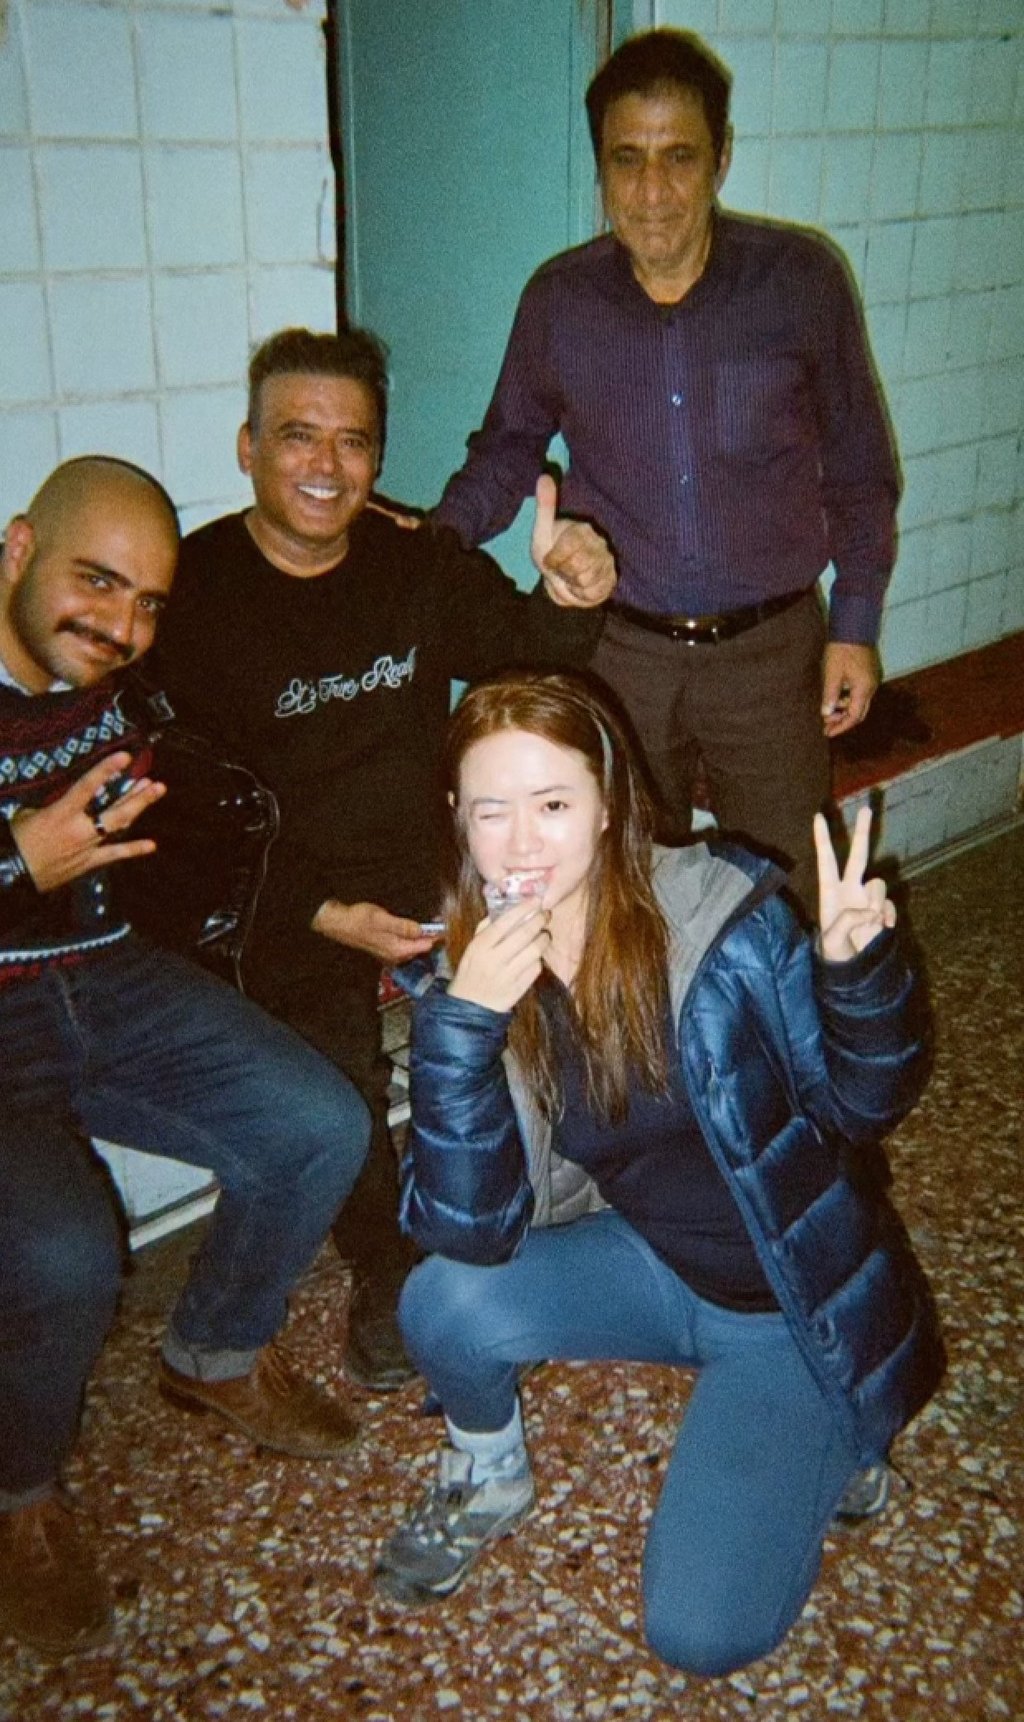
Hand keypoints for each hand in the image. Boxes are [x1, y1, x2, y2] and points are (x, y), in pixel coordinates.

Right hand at [10, 751, 164, 893]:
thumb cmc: (17, 842)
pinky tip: (151, 845)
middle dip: (138, 796)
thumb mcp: (28, 814)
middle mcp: (79, 830)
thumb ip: (51, 804)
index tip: (124, 757)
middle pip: (116, 810)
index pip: (87, 787)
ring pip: (119, 826)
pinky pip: (114, 855)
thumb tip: (65, 796)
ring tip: (156, 792)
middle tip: (157, 784)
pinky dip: (133, 850)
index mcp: (61, 814)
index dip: (106, 770)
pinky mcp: (88, 863)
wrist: (14, 873)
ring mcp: (87, 847)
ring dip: (138, 808)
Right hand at [312, 898, 437, 963]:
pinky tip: (415, 927)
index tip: (449, 927)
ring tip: (434, 925)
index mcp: (397, 949)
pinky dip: (412, 936)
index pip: (425, 945)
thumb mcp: (383, 920)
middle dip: (433, 936)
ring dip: (423, 936)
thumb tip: (422, 930)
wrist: (338, 923)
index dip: (438, 935)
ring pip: (413, 945)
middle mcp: (395, 954)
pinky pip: (405, 943)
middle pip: (421, 947)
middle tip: (444, 923)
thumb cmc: (358, 921)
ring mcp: (390, 951)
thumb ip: (404, 927)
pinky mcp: (385, 946)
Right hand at [448, 900, 550, 1012]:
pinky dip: (538, 958)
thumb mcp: (472, 947)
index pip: (504, 922)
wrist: (471, 1005)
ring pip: (534, 951)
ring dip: (543, 939)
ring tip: (543, 934)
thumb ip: (487, 928)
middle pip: (523, 935)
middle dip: (539, 920)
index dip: (523, 909)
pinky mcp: (518, 988)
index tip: (535, 900)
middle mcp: (494, 959)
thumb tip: (507, 909)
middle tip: (545, 914)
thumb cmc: (472, 970)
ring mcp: (507, 975)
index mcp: (480, 946)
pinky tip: (536, 954)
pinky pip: (536, 968)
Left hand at [531, 475, 616, 607]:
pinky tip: (578, 586)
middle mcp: (599, 543)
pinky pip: (594, 591)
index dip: (556, 557)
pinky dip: (581, 594)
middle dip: (563, 572)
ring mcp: (607, 562)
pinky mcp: (611, 579)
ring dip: (571, 583)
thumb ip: (545, 506)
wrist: (560, 581)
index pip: (572, 544)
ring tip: (569, 577)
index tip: (549, 561)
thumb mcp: (542, 532)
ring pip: (587, 579)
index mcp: (583, 529)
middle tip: (560, 570)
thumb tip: (543, 476)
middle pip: (580, 564)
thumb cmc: (552, 553)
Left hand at [814, 806, 895, 960]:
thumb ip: (848, 922)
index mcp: (830, 892)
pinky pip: (888, 904)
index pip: (826, 861)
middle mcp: (850, 888)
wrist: (853, 967)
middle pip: (858, 854)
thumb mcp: (833, 940)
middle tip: (866, 808)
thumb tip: (869, 911)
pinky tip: (883, 928)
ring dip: (875, 904)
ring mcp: (867, 898)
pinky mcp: (881, 909)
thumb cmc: (834, 952)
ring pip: (878, 885)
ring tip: (868, 924)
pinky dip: (887, 915)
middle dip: (863, 832)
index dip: (823, 840)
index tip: (818, 816)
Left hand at [821, 642, 880, 736]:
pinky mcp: (870, 672)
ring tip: (828, 710)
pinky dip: (848, 698)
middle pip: (859, 712)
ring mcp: (873, 679)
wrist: (855, 626)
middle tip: (827, 726)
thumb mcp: (832, 674)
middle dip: (843, 721)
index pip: (854, 716)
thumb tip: (826, 714)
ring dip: (845, 709)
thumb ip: (830, 696)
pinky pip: (860, 692)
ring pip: (859, 702)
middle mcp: (872, 686)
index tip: (827, 732)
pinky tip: (836, 697)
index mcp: (864, 689)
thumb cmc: (842, 649)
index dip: (840, 726)